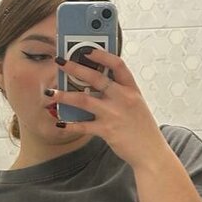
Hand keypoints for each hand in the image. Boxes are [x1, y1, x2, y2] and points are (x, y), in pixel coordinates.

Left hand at [48, 48, 167, 170]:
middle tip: (60, 62)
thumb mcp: (135, 104)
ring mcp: (114, 114)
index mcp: (132, 89)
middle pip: (96, 78)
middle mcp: (123, 98)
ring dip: (64, 95)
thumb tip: (93, 82)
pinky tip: (60, 122)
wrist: (151, 152)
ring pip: (83, 99)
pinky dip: (70, 124)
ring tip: (50, 92)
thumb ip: (118, 92)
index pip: (118, 64)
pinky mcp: (107, 130)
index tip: (87, 49)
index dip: (102, 55)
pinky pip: (83, 126)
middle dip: (74, 68)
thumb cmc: (142, 128)